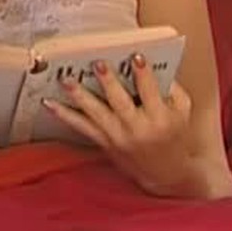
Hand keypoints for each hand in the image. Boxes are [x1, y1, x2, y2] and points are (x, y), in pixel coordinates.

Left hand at [43, 53, 194, 195]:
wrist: (166, 173)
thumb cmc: (174, 135)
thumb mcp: (182, 111)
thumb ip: (169, 88)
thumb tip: (147, 63)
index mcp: (161, 118)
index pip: (151, 93)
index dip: (144, 75)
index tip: (136, 57)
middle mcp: (138, 129)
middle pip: (120, 103)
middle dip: (109, 83)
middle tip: (98, 64)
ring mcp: (118, 137)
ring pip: (96, 114)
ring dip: (79, 96)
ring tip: (66, 80)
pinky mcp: (104, 142)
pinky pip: (81, 127)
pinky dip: (64, 115)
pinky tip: (49, 103)